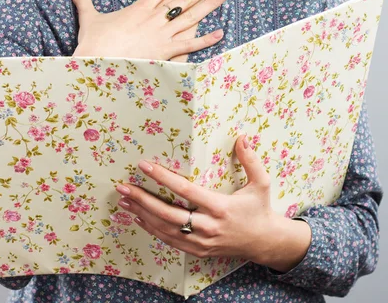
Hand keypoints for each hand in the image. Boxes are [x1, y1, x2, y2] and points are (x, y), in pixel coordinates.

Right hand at [65, 0, 228, 61]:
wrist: (96, 67)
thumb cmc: (94, 45)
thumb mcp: (90, 19)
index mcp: (140, 8)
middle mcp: (155, 19)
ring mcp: (162, 36)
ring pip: (191, 17)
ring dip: (209, 5)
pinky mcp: (164, 54)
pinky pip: (189, 46)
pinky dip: (204, 40)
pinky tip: (219, 33)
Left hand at [115, 135, 311, 270]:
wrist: (264, 242)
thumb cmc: (259, 208)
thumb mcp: (261, 183)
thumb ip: (251, 160)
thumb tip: (241, 137)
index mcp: (220, 207)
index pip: (186, 191)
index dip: (164, 178)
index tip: (145, 165)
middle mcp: (208, 226)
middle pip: (168, 214)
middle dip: (143, 200)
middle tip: (123, 187)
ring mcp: (201, 241)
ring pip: (165, 230)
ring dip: (142, 215)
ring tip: (124, 201)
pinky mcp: (198, 251)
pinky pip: (170, 241)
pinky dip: (152, 230)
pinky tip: (139, 218)